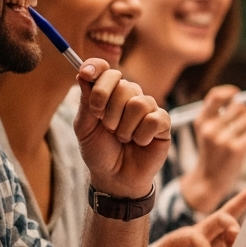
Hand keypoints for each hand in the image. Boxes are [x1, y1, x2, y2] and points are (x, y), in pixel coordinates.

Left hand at [74, 59, 169, 198]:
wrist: (115, 178)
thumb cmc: (99, 152)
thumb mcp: (84, 128)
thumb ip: (86, 101)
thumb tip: (83, 74)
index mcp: (109, 94)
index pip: (105, 70)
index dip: (96, 67)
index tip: (86, 74)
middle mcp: (129, 97)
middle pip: (122, 85)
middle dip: (109, 111)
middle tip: (107, 128)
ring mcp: (148, 109)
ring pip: (139, 103)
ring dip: (125, 127)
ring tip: (124, 138)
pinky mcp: (162, 123)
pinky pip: (154, 119)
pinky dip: (142, 135)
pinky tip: (140, 142)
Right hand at [183, 85, 245, 213]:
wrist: (209, 181)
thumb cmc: (213, 153)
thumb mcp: (207, 132)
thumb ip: (219, 114)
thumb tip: (239, 97)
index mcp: (202, 121)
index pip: (216, 96)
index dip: (230, 91)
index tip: (237, 94)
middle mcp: (210, 129)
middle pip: (239, 106)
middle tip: (244, 122)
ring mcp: (223, 140)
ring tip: (243, 137)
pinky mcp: (236, 150)